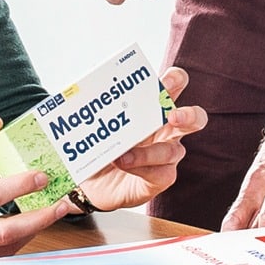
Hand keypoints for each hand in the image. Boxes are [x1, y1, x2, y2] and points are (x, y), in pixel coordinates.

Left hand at [75, 67, 207, 212]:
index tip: (165, 81)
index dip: (176, 80)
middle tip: (171, 116)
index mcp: (155, 108)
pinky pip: (160, 173)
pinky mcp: (161, 178)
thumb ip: (93, 110)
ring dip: (149, 152)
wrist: (91, 184)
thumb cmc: (100, 147)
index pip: (176, 86)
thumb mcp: (95, 125)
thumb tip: (69, 93)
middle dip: (187, 115)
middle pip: (195, 118)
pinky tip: (124, 164)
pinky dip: (141, 167)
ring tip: (125, 154)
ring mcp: (167, 156)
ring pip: (173, 151)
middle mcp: (168, 131)